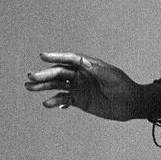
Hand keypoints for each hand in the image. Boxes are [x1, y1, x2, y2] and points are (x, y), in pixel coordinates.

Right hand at [25, 52, 150, 121]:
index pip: (68, 59)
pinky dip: (55, 101)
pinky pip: (63, 100)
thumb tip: (81, 61)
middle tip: (30, 76)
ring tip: (29, 87)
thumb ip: (95, 69)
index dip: (55, 57)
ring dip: (43, 86)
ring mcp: (78, 88)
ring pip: (57, 86)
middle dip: (44, 74)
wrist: (131, 104)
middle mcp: (80, 75)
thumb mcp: (110, 76)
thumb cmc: (123, 86)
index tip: (42, 56)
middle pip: (58, 73)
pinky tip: (47, 103)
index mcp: (87, 65)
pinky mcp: (79, 101)